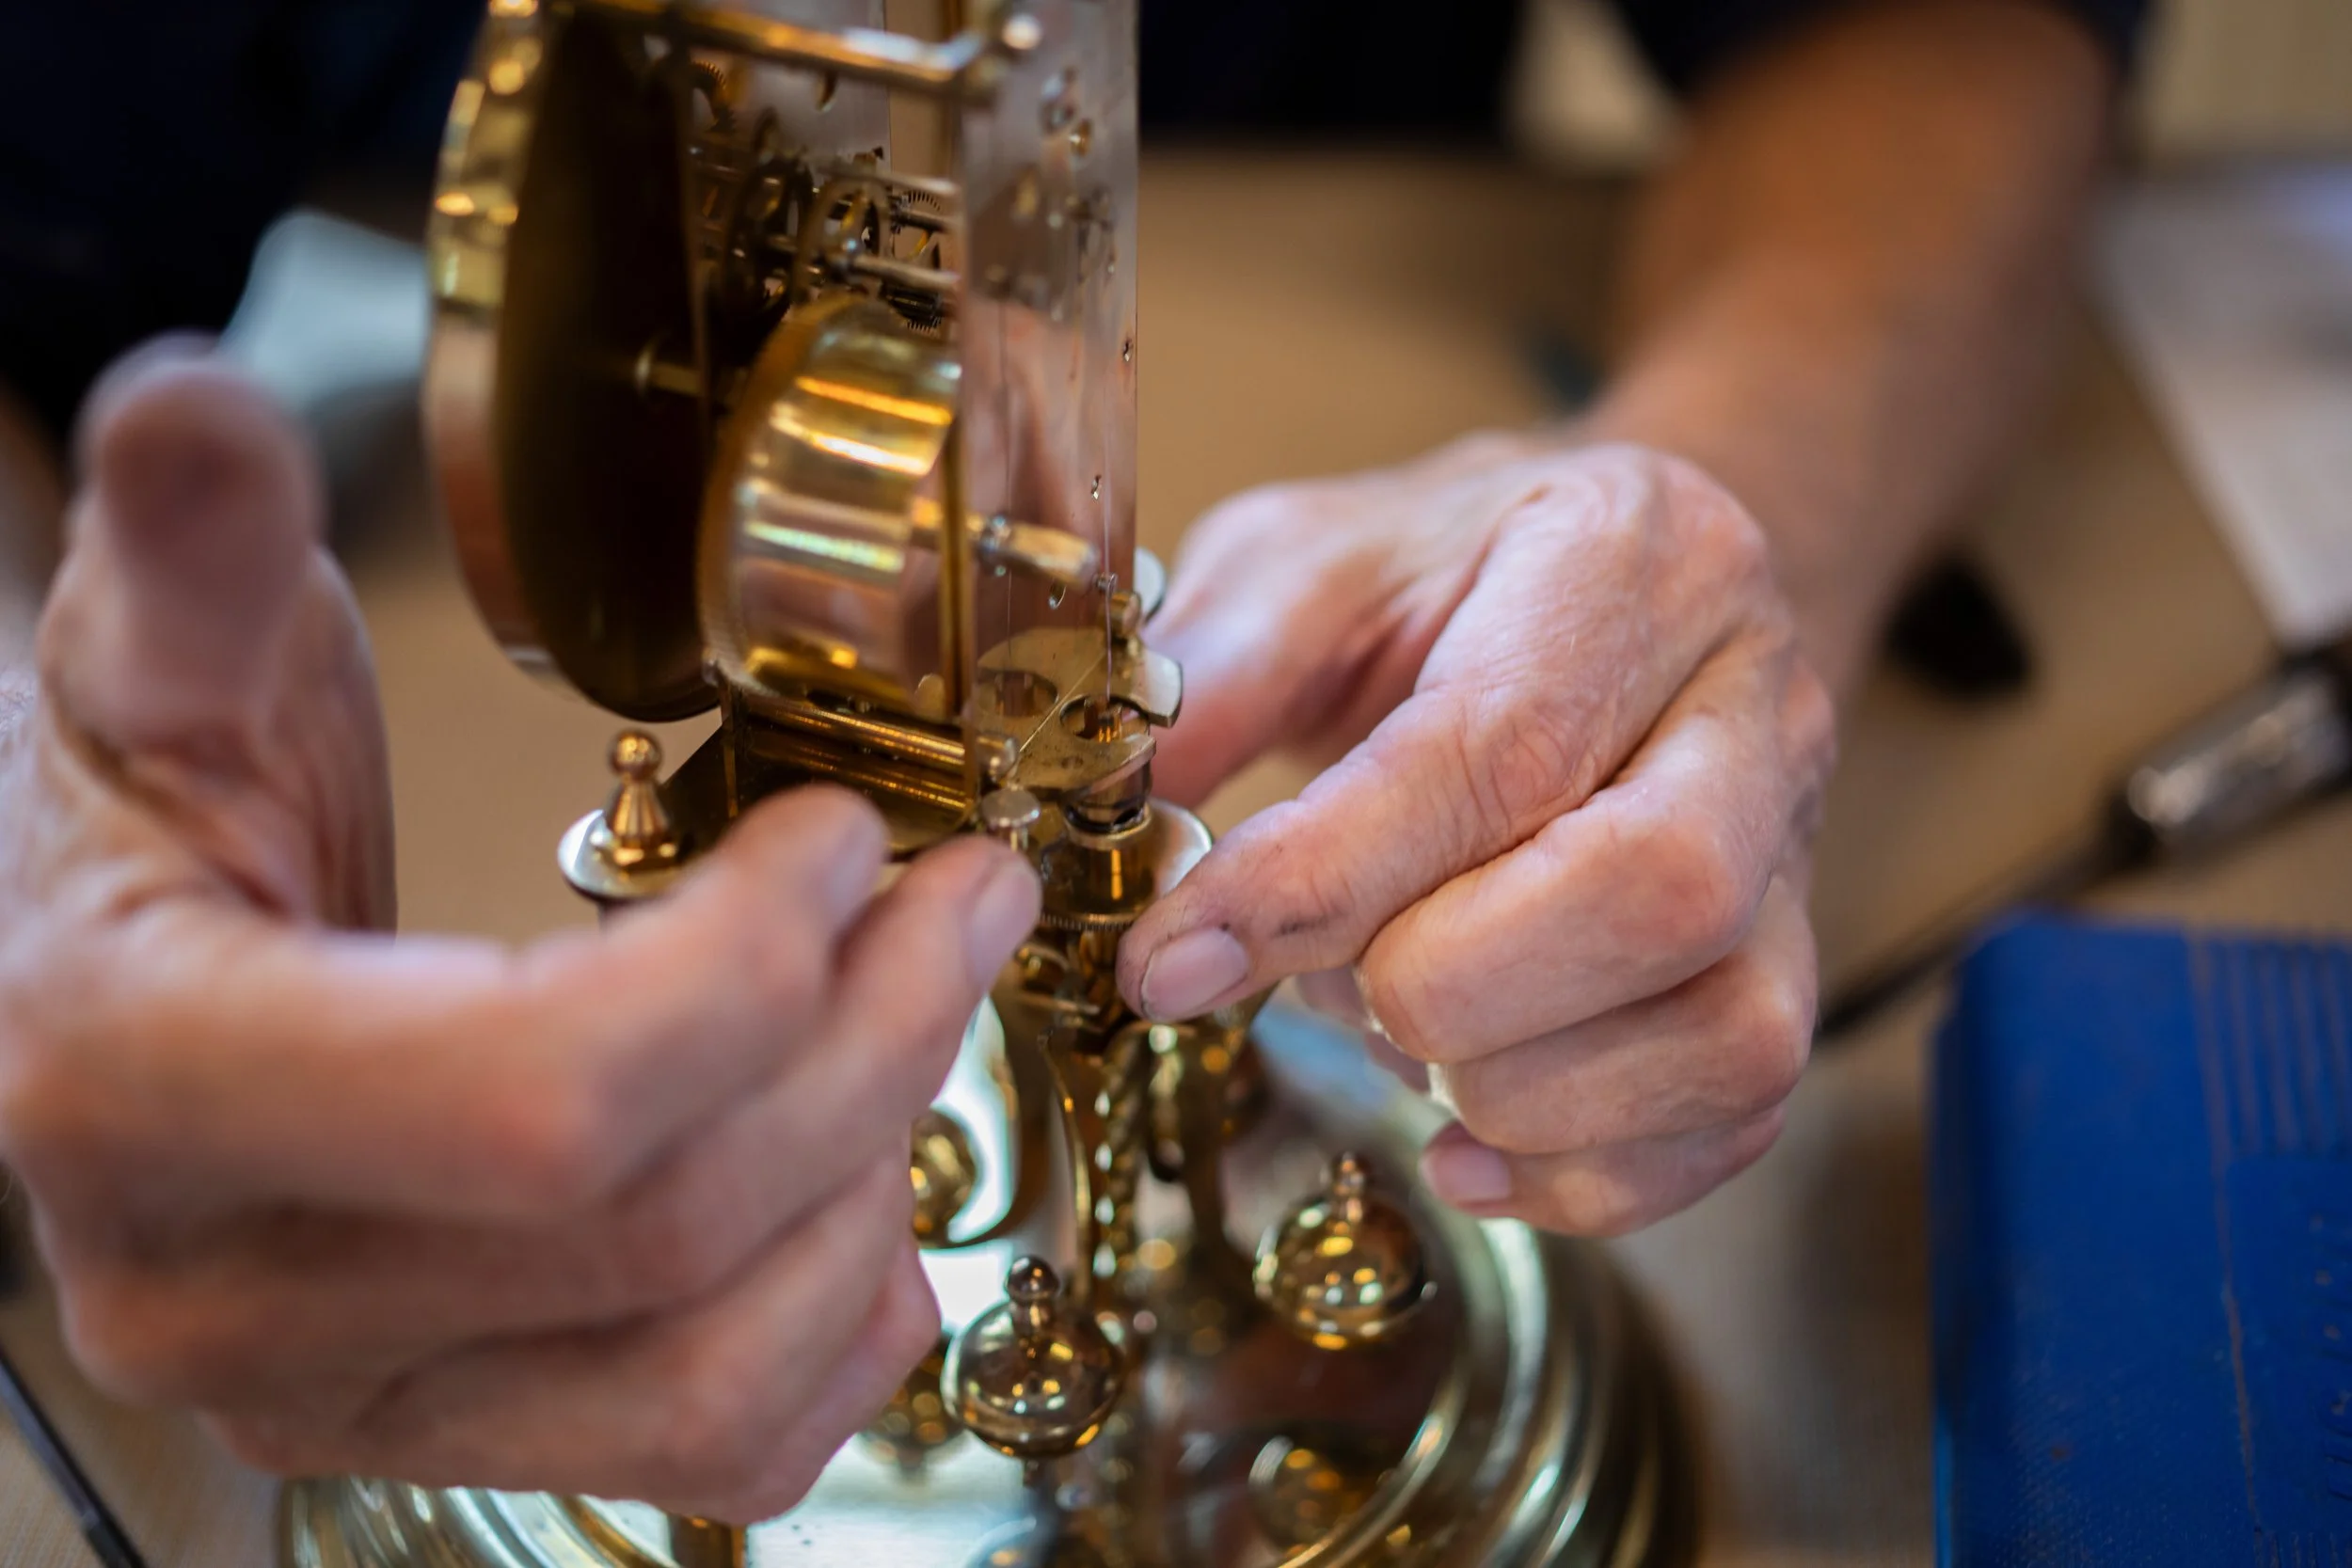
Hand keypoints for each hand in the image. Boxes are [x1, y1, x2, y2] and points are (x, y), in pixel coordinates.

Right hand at [0, 351, 1039, 1520]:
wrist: (90, 977)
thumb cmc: (142, 810)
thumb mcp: (155, 665)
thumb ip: (187, 548)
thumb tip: (193, 396)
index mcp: (147, 1083)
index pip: (534, 1095)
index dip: (747, 969)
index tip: (838, 835)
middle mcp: (230, 1297)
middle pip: (661, 1231)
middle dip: (872, 1047)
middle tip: (966, 898)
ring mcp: (342, 1399)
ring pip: (706, 1375)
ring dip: (876, 1186)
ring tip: (922, 1022)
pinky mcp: (440, 1435)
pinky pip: (703, 1456)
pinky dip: (837, 1337)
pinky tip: (871, 1197)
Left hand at [1117, 436, 1833, 1235]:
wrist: (1619, 584)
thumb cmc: (1448, 579)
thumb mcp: (1311, 562)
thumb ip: (1217, 662)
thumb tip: (1120, 808)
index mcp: (1624, 558)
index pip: (1501, 745)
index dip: (1324, 876)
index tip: (1173, 959)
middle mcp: (1753, 706)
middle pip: (1658, 892)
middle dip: (1444, 986)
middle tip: (1323, 985)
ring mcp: (1797, 851)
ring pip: (1726, 1031)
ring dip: (1514, 1090)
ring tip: (1396, 1026)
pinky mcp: (1793, 967)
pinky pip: (1735, 1117)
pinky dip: (1587, 1172)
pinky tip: (1464, 1138)